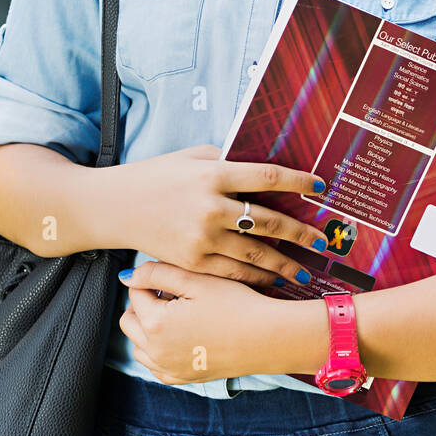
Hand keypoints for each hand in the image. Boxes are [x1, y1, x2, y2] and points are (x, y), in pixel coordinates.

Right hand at [96, 143, 326, 287]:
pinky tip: (271, 279)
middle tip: (322, 241)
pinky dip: (255, 276)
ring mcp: (201, 238)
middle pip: (269, 221)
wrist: (112, 207)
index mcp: (213, 174)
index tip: (321, 187)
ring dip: (284, 263)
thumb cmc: (154, 176)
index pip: (268, 177)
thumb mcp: (190, 157)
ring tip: (306, 271)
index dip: (299, 182)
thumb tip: (261, 166)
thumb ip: (226, 160)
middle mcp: (211, 207)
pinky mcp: (192, 261)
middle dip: (301, 233)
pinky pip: (232, 270)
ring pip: (255, 253)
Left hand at [118, 259, 281, 383]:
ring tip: (178, 314)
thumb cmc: (236, 305)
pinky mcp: (182, 378)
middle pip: (129, 320)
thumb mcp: (197, 280)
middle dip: (145, 304)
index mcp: (155, 324)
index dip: (154, 281)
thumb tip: (128, 276)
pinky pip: (155, 365)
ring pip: (139, 345)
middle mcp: (156, 352)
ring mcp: (168, 369)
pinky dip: (160, 350)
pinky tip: (182, 336)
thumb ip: (158, 273)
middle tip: (174, 294)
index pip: (135, 293)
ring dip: (148, 328)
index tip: (176, 279)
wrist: (268, 338)